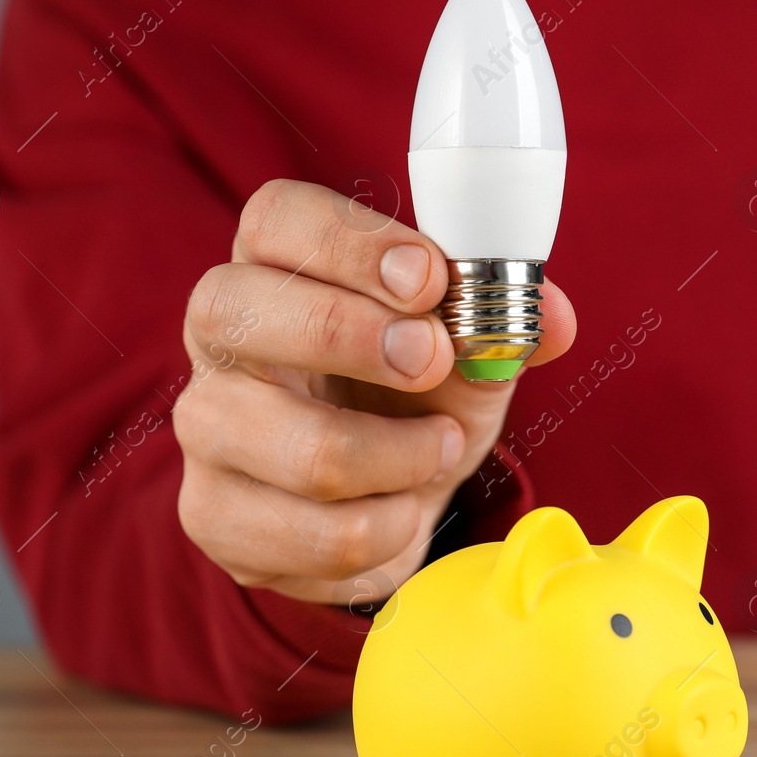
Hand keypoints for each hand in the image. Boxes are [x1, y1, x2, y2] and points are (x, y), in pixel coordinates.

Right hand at [174, 179, 575, 604]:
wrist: (387, 499)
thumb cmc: (415, 397)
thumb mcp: (468, 349)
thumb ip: (506, 323)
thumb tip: (552, 320)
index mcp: (275, 266)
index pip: (275, 220)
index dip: (347, 241)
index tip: (429, 277)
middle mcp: (220, 338)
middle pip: (231, 308)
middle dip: (348, 335)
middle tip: (433, 360)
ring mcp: (205, 428)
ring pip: (290, 446)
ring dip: (396, 458)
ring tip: (441, 447)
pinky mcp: (214, 515)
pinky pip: (307, 536)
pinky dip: (384, 530)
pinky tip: (403, 509)